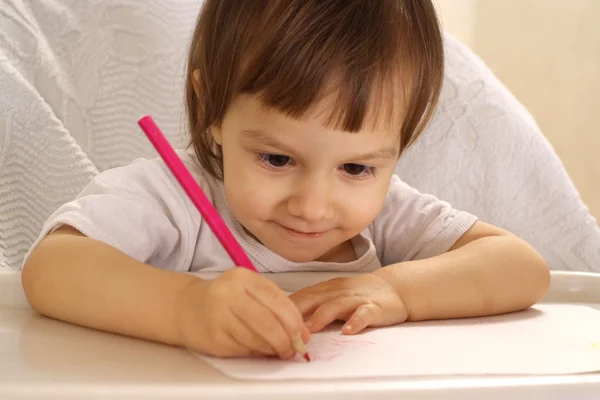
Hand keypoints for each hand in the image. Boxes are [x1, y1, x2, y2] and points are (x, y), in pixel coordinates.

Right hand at [176, 268, 309, 358]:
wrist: (187, 308)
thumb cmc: (226, 299)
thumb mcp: (249, 290)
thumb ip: (274, 305)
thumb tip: (301, 332)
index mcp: (242, 277)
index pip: (277, 300)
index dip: (294, 321)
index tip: (303, 334)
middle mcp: (228, 294)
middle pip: (268, 321)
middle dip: (286, 339)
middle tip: (294, 348)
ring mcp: (218, 316)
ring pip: (257, 338)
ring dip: (273, 348)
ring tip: (280, 350)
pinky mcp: (213, 338)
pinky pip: (244, 349)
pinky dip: (258, 352)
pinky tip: (261, 349)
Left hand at [289, 273, 407, 334]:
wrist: (393, 287)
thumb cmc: (358, 295)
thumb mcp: (331, 295)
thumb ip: (311, 305)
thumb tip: (282, 319)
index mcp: (324, 289)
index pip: (299, 297)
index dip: (283, 309)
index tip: (268, 320)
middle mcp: (336, 292)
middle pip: (312, 299)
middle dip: (296, 314)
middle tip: (282, 329)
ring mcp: (355, 299)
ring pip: (335, 306)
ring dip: (321, 317)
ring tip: (309, 330)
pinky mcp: (373, 308)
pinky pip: (363, 314)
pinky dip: (355, 322)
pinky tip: (348, 331)